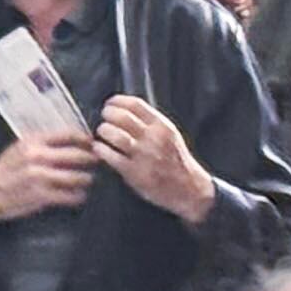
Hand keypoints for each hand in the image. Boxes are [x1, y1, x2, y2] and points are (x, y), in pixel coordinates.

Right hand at [0, 132, 100, 227]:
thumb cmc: (1, 172)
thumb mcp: (18, 150)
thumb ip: (42, 145)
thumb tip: (72, 144)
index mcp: (32, 141)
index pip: (70, 134)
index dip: (87, 140)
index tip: (95, 145)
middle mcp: (37, 156)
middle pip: (81, 155)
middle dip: (94, 161)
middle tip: (102, 164)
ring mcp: (40, 177)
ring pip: (81, 177)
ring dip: (89, 181)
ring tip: (90, 182)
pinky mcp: (41, 196)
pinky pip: (73, 196)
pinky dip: (79, 196)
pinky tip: (78, 196)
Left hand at [95, 95, 215, 221]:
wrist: (190, 189)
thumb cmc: (176, 160)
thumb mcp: (170, 135)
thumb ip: (150, 122)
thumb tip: (124, 108)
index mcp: (163, 127)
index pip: (135, 104)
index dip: (116, 101)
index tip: (109, 103)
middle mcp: (154, 138)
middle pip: (121, 116)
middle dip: (107, 115)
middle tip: (104, 119)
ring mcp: (144, 155)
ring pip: (114, 134)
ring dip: (103, 131)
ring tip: (102, 134)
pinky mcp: (134, 172)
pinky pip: (109, 155)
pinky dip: (100, 150)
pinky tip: (100, 149)